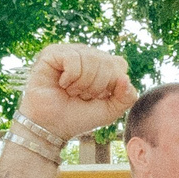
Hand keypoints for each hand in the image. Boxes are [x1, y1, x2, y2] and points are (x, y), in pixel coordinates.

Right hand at [17, 44, 136, 144]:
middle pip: (107, 62)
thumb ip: (127, 97)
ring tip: (71, 91)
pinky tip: (61, 84)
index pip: (119, 65)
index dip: (111, 85)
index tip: (97, 97)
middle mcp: (88, 55)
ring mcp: (71, 52)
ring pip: (91, 59)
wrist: (52, 126)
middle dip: (96, 86)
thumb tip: (125, 78)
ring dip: (82, 84)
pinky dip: (70, 78)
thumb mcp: (110, 111)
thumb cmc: (79, 116)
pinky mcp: (53, 52)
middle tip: (81, 96)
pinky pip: (73, 59)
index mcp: (103, 65)